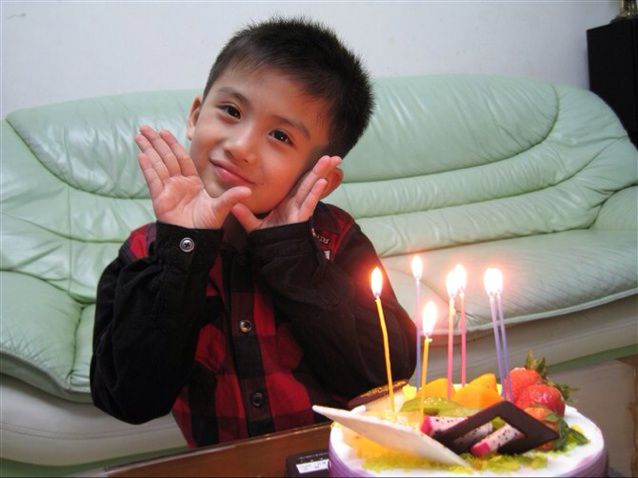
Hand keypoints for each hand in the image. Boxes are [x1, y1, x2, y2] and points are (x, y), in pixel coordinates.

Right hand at [135, 126, 250, 228]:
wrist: (195, 240)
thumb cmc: (206, 225)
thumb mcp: (221, 208)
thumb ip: (231, 196)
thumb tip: (248, 190)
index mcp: (192, 183)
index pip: (181, 159)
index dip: (173, 144)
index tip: (164, 131)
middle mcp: (178, 184)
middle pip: (166, 158)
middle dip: (156, 142)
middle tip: (145, 127)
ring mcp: (168, 190)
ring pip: (157, 165)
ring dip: (148, 150)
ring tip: (139, 135)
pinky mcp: (160, 199)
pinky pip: (153, 180)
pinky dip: (148, 168)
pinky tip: (142, 155)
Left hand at [232, 155, 341, 231]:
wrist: (273, 255)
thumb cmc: (268, 240)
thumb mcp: (253, 225)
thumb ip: (245, 214)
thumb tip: (233, 204)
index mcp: (288, 202)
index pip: (301, 183)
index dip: (310, 170)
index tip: (320, 159)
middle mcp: (297, 204)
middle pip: (310, 182)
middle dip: (321, 168)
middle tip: (334, 156)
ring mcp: (300, 210)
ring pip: (312, 188)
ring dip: (321, 174)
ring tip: (332, 161)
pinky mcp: (301, 219)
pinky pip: (308, 204)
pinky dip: (314, 193)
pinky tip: (322, 183)